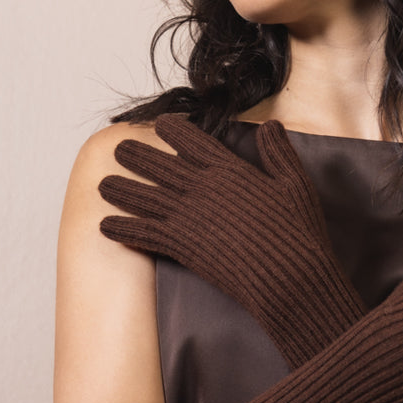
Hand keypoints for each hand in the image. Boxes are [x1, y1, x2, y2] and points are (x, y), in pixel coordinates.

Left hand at [99, 114, 360, 350]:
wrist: (290, 277)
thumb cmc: (299, 232)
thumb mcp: (296, 184)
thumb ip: (279, 153)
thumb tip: (270, 126)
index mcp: (229, 168)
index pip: (191, 140)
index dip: (173, 130)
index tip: (161, 126)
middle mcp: (203, 187)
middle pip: (160, 165)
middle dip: (137, 156)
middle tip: (119, 150)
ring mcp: (189, 217)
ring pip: (145, 197)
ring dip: (121, 191)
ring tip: (102, 185)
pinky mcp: (183, 246)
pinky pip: (145, 233)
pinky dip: (124, 229)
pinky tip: (106, 227)